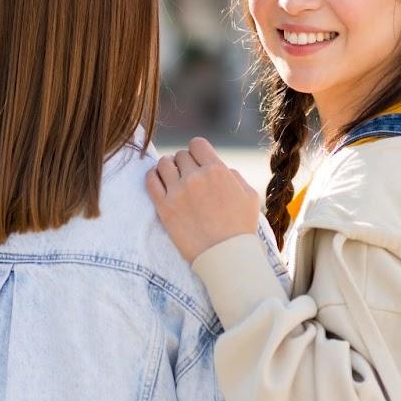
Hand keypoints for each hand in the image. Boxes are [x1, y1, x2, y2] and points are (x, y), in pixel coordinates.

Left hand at [146, 137, 260, 262]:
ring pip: (163, 163)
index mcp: (217, 170)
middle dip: (184, 164)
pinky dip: (153, 177)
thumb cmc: (241, 229)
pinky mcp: (164, 208)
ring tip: (172, 179)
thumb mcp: (249, 196)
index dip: (197, 152)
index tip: (198, 163)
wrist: (226, 257)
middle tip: (187, 177)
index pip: (197, 144)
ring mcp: (178, 192)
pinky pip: (150, 180)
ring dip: (167, 168)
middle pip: (180, 155)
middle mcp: (196, 177)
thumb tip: (222, 169)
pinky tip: (159, 182)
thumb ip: (234, 176)